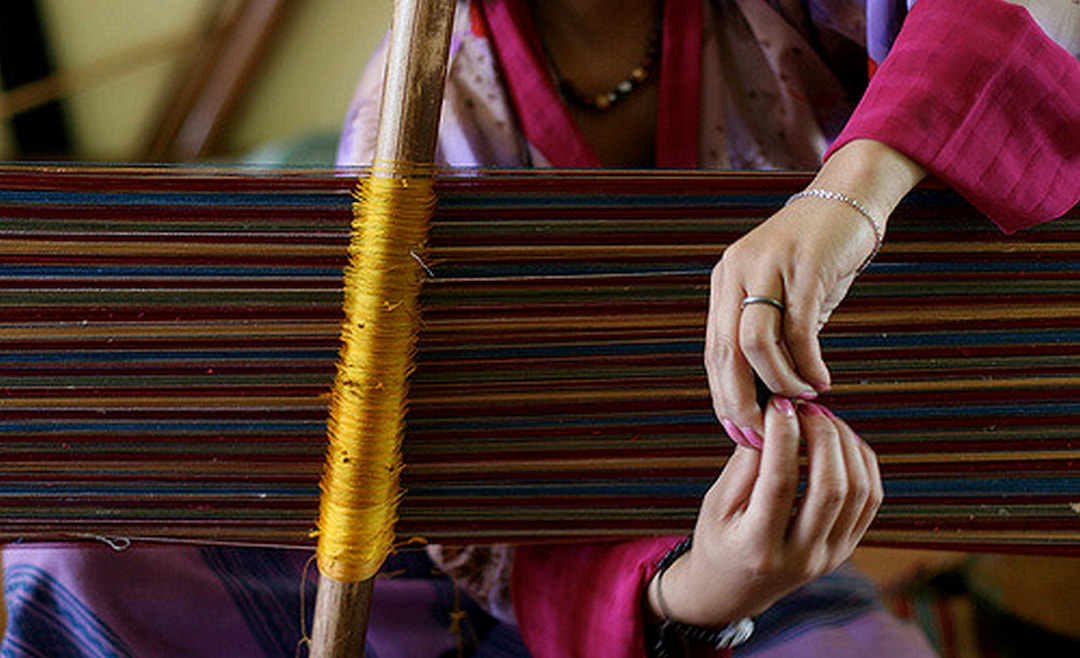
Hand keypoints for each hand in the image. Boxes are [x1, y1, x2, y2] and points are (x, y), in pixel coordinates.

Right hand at [646, 397, 882, 627]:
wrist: (733, 589)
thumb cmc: (718, 539)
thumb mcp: (717, 503)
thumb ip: (745, 464)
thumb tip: (774, 419)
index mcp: (757, 547)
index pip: (779, 483)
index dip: (783, 437)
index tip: (778, 405)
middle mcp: (800, 557)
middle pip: (830, 488)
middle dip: (822, 436)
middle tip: (805, 407)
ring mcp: (830, 556)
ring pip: (858, 492)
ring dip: (845, 445)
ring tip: (822, 419)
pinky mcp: (846, 549)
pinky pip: (870, 500)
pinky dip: (862, 462)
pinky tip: (841, 440)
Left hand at [704, 139, 925, 441]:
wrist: (849, 199)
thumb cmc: (818, 258)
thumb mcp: (782, 298)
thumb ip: (768, 338)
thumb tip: (764, 398)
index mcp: (724, 282)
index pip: (713, 352)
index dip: (724, 397)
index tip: (740, 432)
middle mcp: (737, 272)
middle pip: (726, 352)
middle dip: (742, 401)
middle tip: (765, 433)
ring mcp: (768, 266)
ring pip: (756, 344)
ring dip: (779, 383)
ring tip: (802, 400)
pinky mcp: (804, 265)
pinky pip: (799, 328)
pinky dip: (808, 363)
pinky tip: (821, 381)